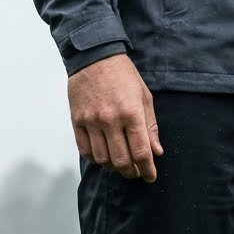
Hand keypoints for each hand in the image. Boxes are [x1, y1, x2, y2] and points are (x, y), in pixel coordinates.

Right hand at [68, 54, 163, 181]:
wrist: (94, 56)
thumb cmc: (123, 75)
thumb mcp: (144, 97)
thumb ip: (150, 126)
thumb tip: (156, 151)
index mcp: (131, 113)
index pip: (141, 152)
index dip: (147, 169)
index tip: (150, 176)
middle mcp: (110, 120)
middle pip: (122, 160)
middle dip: (132, 172)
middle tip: (136, 173)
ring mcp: (91, 121)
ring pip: (103, 159)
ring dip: (113, 168)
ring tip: (120, 165)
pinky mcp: (77, 121)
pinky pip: (85, 150)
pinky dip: (95, 159)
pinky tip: (103, 157)